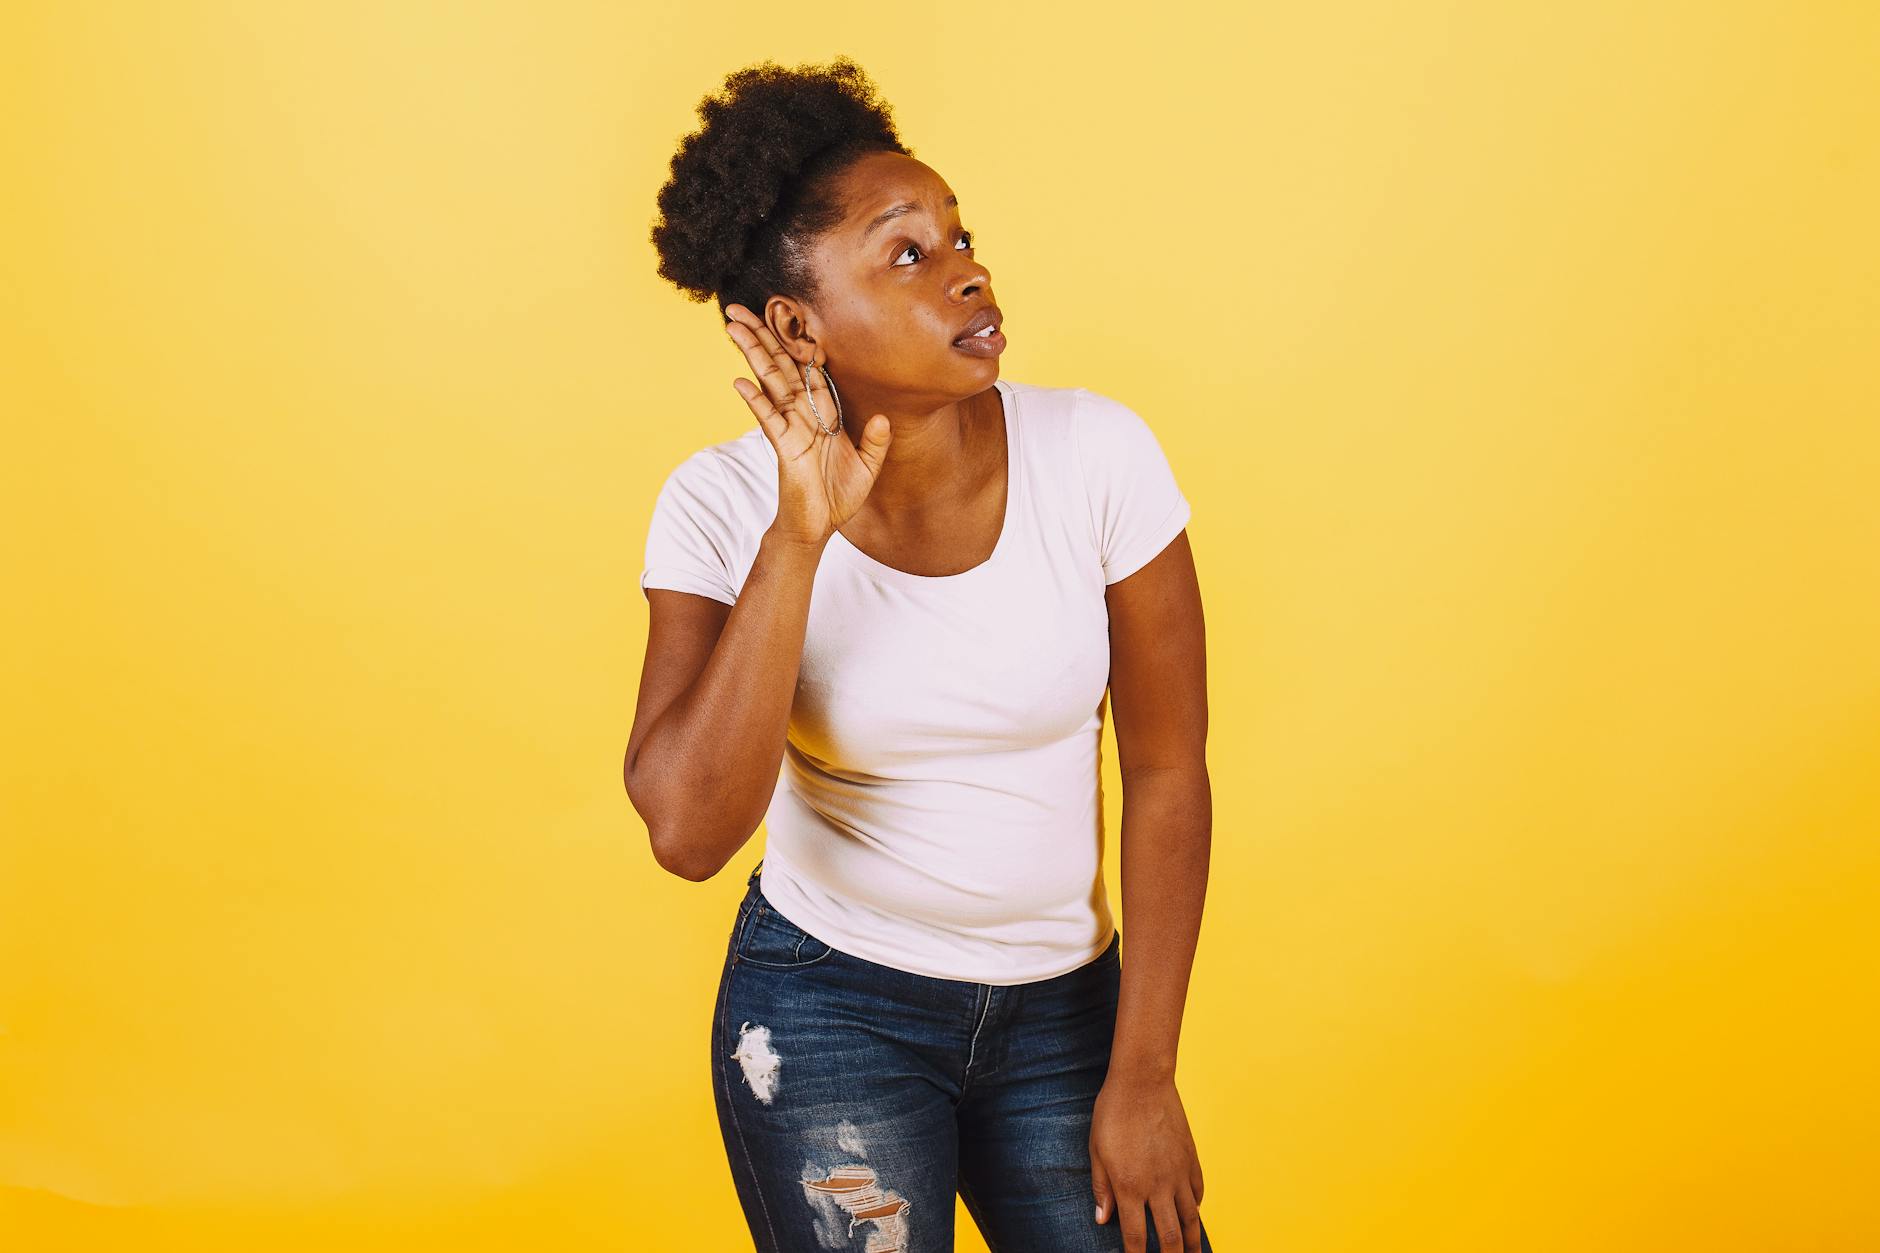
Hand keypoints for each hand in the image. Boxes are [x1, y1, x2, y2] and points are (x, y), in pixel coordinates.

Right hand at [723, 303, 891, 547]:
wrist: (820, 527)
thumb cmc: (838, 496)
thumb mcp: (868, 467)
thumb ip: (876, 442)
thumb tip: (883, 418)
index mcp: (822, 413)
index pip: (808, 369)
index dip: (797, 342)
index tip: (785, 313)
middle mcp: (803, 414)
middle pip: (781, 366)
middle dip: (762, 336)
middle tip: (740, 308)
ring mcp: (790, 427)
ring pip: (769, 382)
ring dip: (752, 354)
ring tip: (732, 327)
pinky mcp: (784, 446)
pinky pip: (768, 418)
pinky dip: (755, 400)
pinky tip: (740, 381)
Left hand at [1090, 1071, 1206, 1251]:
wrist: (1143, 1081)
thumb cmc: (1113, 1112)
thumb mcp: (1096, 1151)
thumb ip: (1101, 1188)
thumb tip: (1102, 1220)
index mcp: (1129, 1186)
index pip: (1136, 1238)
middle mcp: (1157, 1186)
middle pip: (1170, 1238)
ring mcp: (1178, 1173)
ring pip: (1191, 1219)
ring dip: (1193, 1243)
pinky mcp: (1191, 1158)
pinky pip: (1198, 1191)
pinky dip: (1197, 1207)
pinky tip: (1194, 1214)